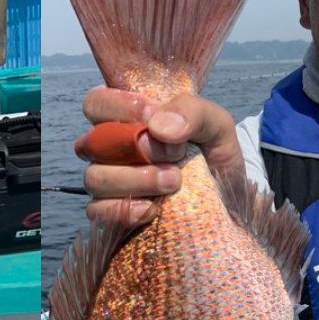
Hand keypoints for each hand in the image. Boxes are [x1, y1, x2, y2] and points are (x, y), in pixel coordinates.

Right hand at [77, 87, 242, 225]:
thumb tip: (157, 125)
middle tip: (174, 155)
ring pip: (95, 178)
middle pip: (91, 143)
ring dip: (135, 179)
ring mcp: (109, 184)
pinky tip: (151, 209)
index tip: (154, 115)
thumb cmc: (214, 157)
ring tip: (173, 182)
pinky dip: (123, 211)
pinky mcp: (112, 216)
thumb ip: (192, 112)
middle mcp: (111, 150)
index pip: (97, 103)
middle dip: (132, 147)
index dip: (119, 107)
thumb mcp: (217, 125)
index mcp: (128, 120)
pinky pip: (98, 213)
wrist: (228, 203)